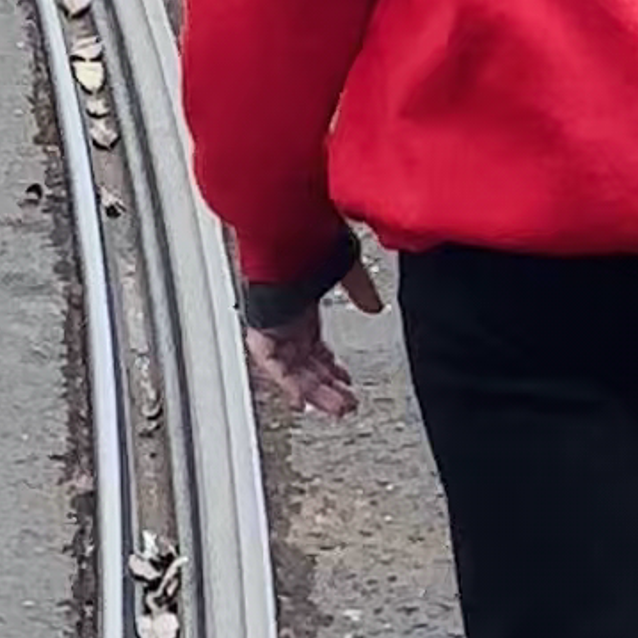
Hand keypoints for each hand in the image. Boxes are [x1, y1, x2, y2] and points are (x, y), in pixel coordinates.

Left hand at [248, 253, 385, 424]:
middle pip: (306, 363)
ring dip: (315, 392)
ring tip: (338, 409)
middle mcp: (286, 317)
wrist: (285, 229)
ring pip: (293, 370)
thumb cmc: (309, 237)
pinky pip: (273, 366)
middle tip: (346, 404)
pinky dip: (289, 384)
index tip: (343, 379)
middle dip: (327, 386)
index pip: (314, 344)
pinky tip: (303, 400)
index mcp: (301, 302)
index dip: (329, 365)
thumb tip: (375, 306)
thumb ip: (360, 290)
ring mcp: (274, 325)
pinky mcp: (262, 329)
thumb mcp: (344, 268)